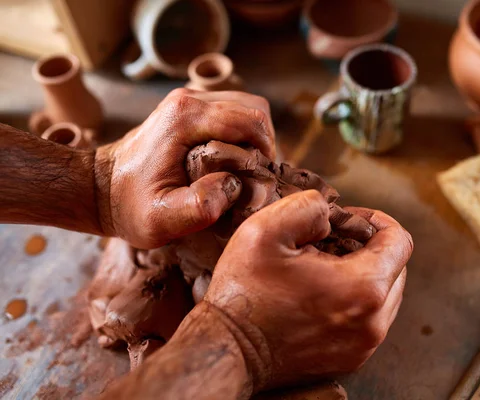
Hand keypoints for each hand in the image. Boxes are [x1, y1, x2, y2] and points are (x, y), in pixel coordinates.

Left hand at [95, 89, 275, 248]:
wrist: (99, 189)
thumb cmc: (129, 206)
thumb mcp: (160, 220)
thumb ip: (199, 207)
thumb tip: (233, 185)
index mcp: (185, 119)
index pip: (250, 121)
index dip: (266, 151)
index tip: (259, 180)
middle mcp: (189, 101)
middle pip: (253, 108)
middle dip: (264, 143)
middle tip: (255, 176)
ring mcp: (188, 100)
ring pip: (246, 107)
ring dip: (254, 138)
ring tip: (245, 170)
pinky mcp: (189, 108)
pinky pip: (232, 112)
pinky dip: (242, 134)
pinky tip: (231, 161)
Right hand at [204, 190, 412, 388]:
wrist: (228, 349)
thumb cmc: (244, 292)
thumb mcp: (265, 229)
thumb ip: (308, 205)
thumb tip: (330, 214)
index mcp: (362, 288)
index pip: (400, 241)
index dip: (377, 220)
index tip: (348, 220)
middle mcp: (372, 323)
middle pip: (397, 268)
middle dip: (371, 246)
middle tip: (332, 240)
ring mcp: (364, 345)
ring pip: (387, 294)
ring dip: (365, 273)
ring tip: (325, 267)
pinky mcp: (352, 358)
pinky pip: (371, 318)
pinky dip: (356, 299)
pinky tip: (322, 292)